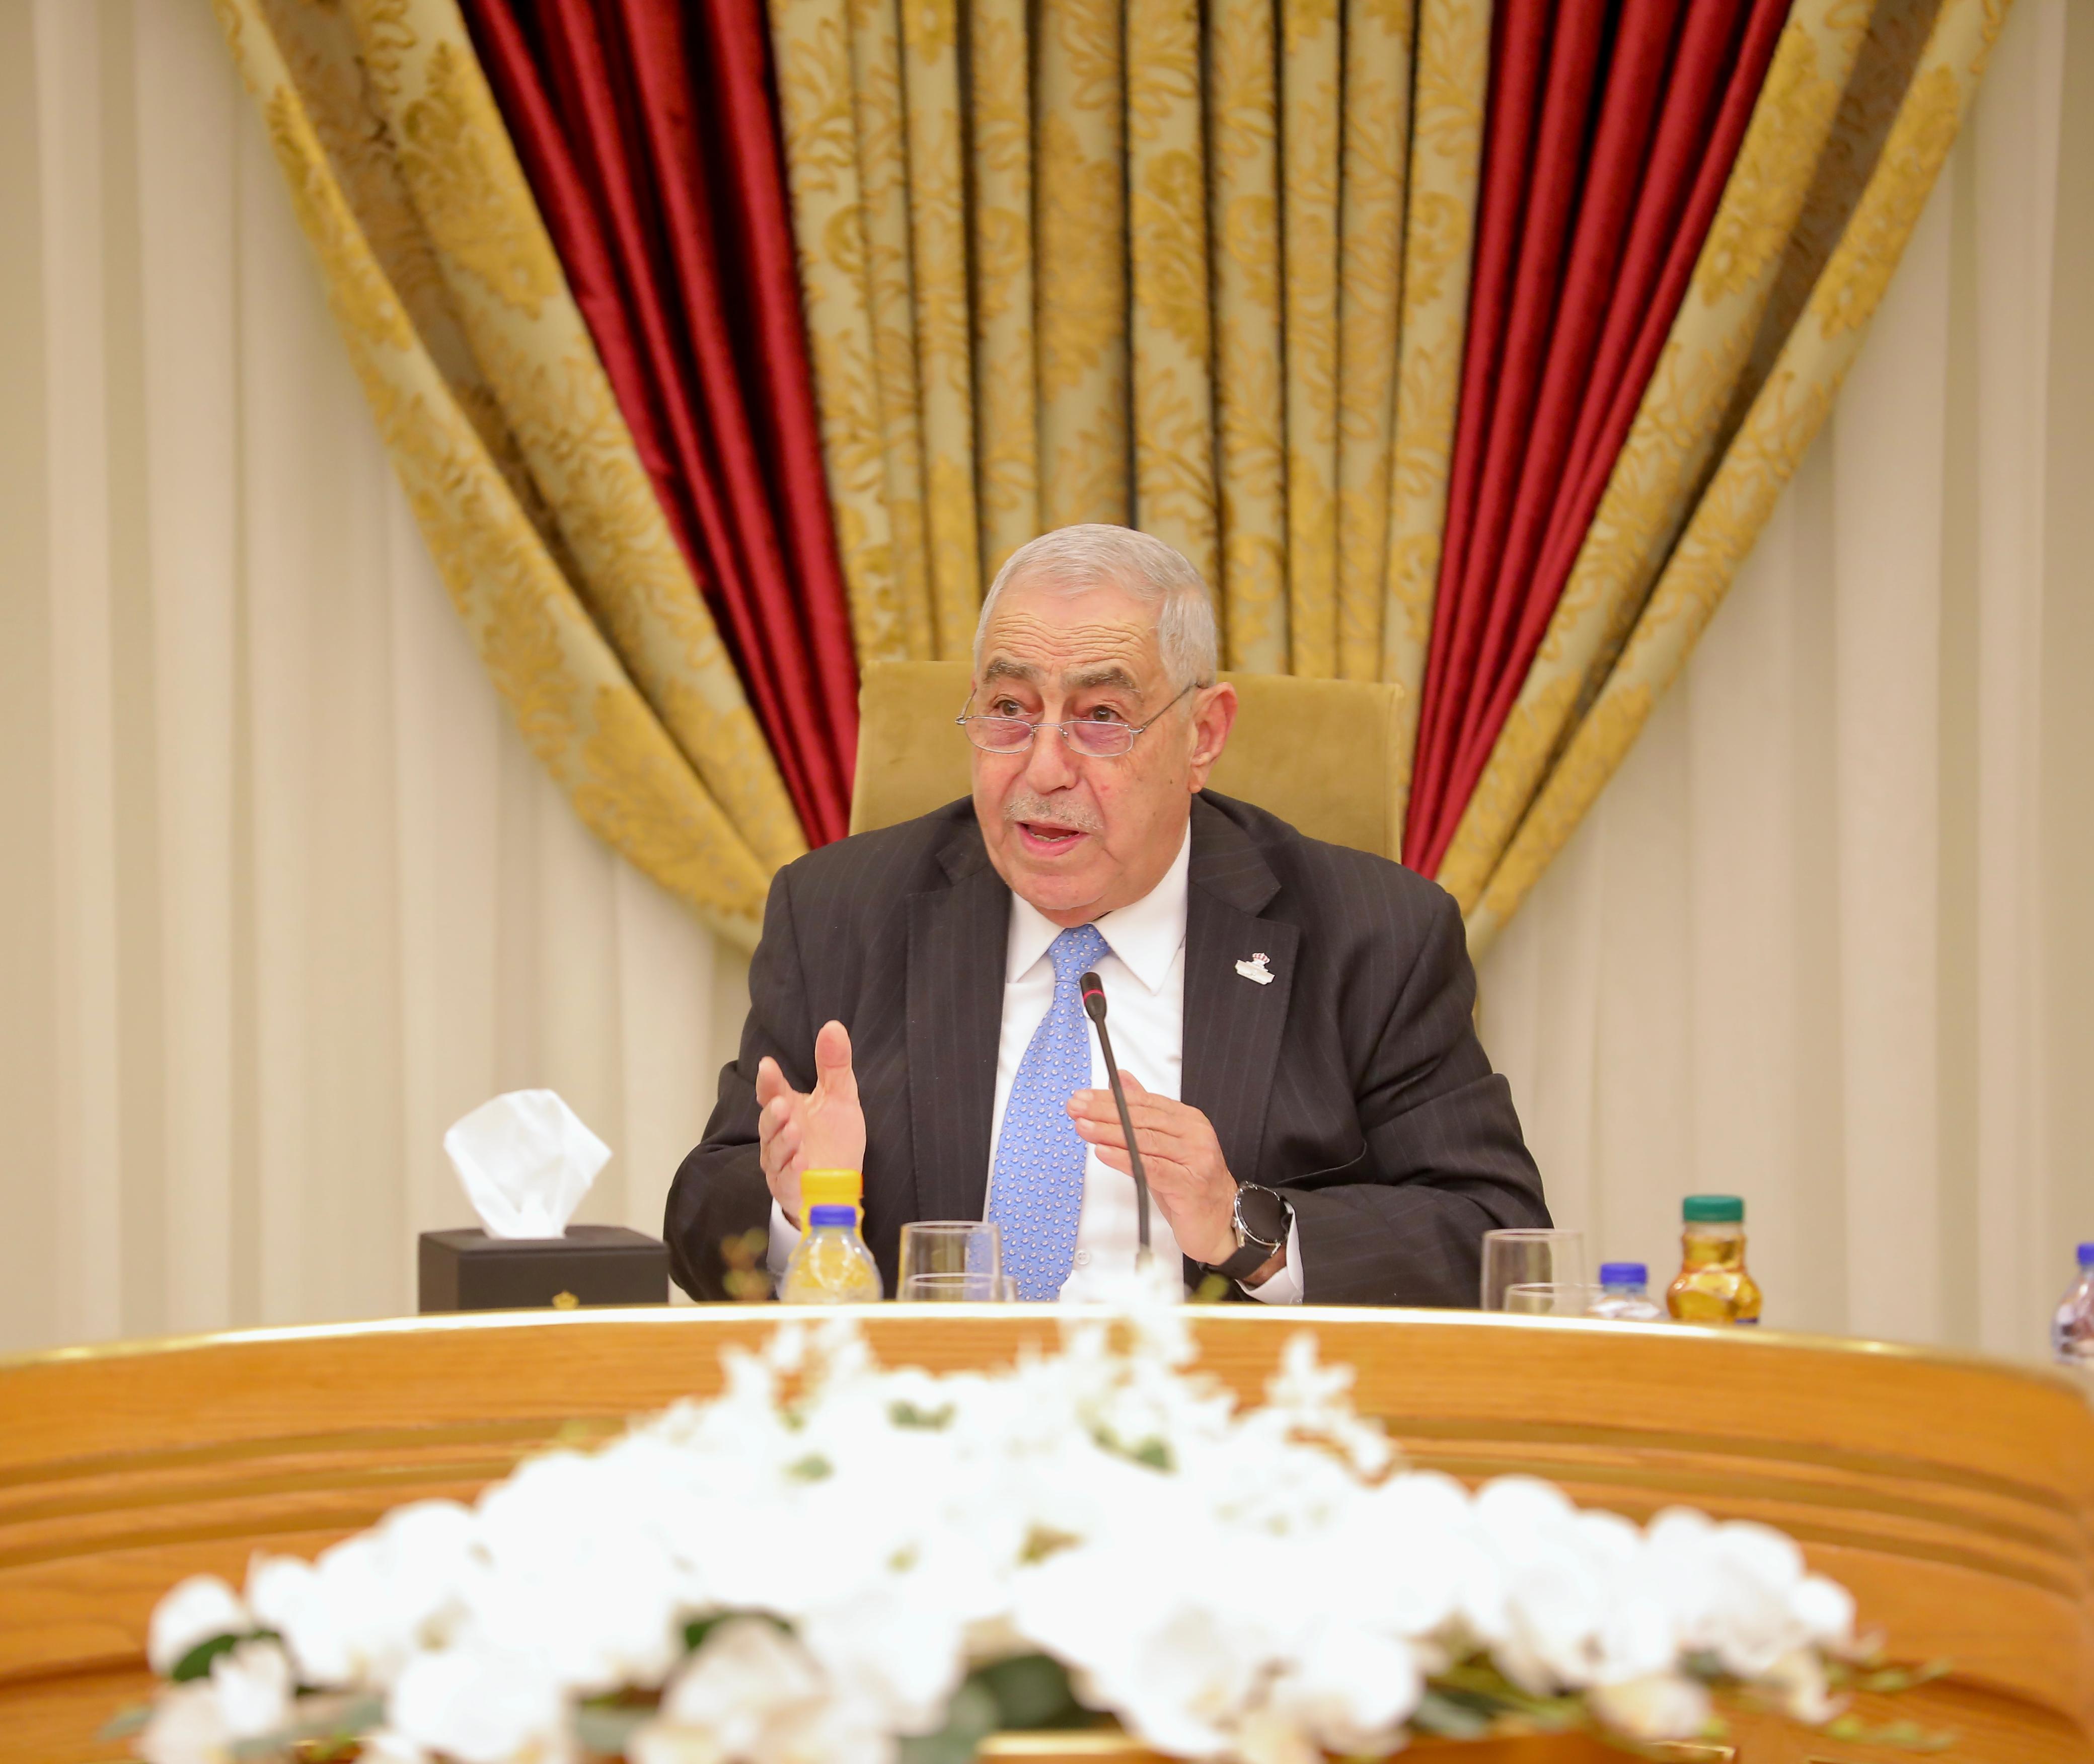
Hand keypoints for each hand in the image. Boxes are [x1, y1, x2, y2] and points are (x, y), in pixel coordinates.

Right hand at [753, 1020, 865, 1224]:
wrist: (840, 1182)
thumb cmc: (834, 1137)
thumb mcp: (840, 1096)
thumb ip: (834, 1064)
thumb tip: (833, 1026)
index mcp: (789, 1109)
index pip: (773, 1092)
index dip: (769, 1080)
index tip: (768, 1066)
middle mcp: (779, 1135)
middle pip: (768, 1123)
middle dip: (773, 1113)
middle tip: (781, 1103)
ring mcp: (781, 1163)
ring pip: (775, 1151)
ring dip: (783, 1141)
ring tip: (795, 1129)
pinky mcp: (789, 1187)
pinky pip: (787, 1179)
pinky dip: (793, 1170)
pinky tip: (802, 1161)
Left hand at [1067, 1074, 1281, 1282]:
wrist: (1221, 1221)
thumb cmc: (1189, 1184)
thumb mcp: (1164, 1145)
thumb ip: (1143, 1112)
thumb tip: (1121, 1080)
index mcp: (1188, 1120)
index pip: (1144, 1102)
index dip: (1111, 1098)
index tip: (1084, 1097)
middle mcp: (1194, 1135)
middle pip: (1143, 1118)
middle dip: (1104, 1112)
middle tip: (1077, 1108)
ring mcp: (1195, 1159)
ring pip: (1145, 1141)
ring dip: (1109, 1133)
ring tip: (1083, 1127)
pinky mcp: (1189, 1185)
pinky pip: (1152, 1168)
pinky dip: (1125, 1159)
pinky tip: (1105, 1153)